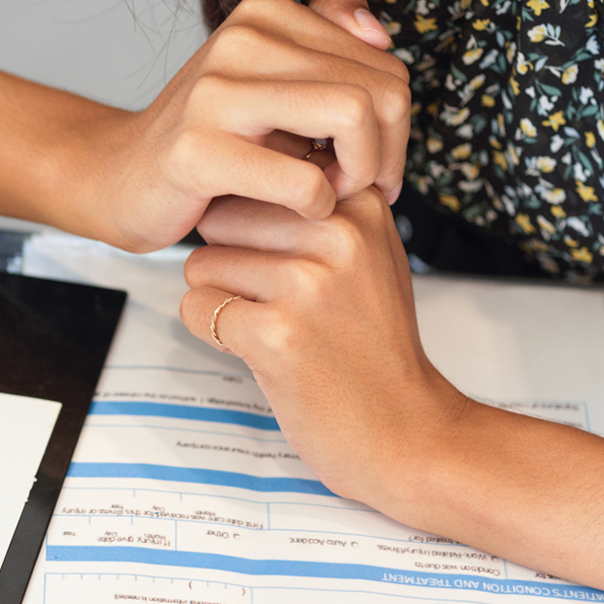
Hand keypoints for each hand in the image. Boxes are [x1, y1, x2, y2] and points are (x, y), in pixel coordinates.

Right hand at [81, 0, 409, 252]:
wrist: (118, 178)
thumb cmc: (204, 141)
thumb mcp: (268, 81)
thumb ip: (325, 38)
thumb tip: (378, 32)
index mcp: (265, 17)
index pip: (380, 60)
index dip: (393, 121)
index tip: (370, 157)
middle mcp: (241, 41)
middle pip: (377, 88)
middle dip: (385, 151)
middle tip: (357, 184)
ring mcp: (216, 95)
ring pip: (352, 117)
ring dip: (358, 173)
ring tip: (330, 192)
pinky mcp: (198, 152)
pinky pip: (304, 180)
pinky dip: (317, 205)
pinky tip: (297, 210)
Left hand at [177, 190, 472, 511]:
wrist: (407, 432)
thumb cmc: (376, 348)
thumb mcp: (370, 256)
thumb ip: (318, 212)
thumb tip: (245, 172)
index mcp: (358, 203)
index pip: (260, 175)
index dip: (251, 219)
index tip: (281, 256)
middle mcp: (336, 234)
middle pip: (222, 215)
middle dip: (228, 257)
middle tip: (271, 300)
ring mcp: (307, 284)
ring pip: (201, 262)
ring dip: (220, 299)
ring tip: (272, 326)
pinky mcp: (277, 334)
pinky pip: (196, 308)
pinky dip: (213, 333)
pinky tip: (259, 350)